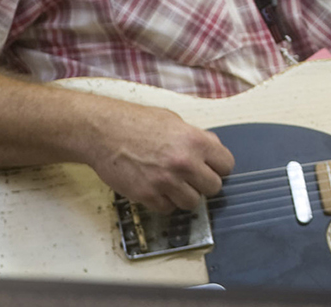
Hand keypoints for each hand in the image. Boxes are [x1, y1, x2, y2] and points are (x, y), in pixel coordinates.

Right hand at [83, 97, 234, 211]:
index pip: (226, 165)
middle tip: (191, 177)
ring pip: (193, 203)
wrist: (103, 132)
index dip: (219, 167)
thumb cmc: (136, 123)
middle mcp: (184, 163)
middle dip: (204, 183)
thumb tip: (212, 150)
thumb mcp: (174, 121)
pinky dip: (164, 202)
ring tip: (173, 183)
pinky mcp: (147, 195)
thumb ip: (196, 137)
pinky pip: (168, 209)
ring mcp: (166, 181)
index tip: (211, 168)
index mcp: (195, 141)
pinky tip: (156, 188)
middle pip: (213, 187)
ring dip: (185, 195)